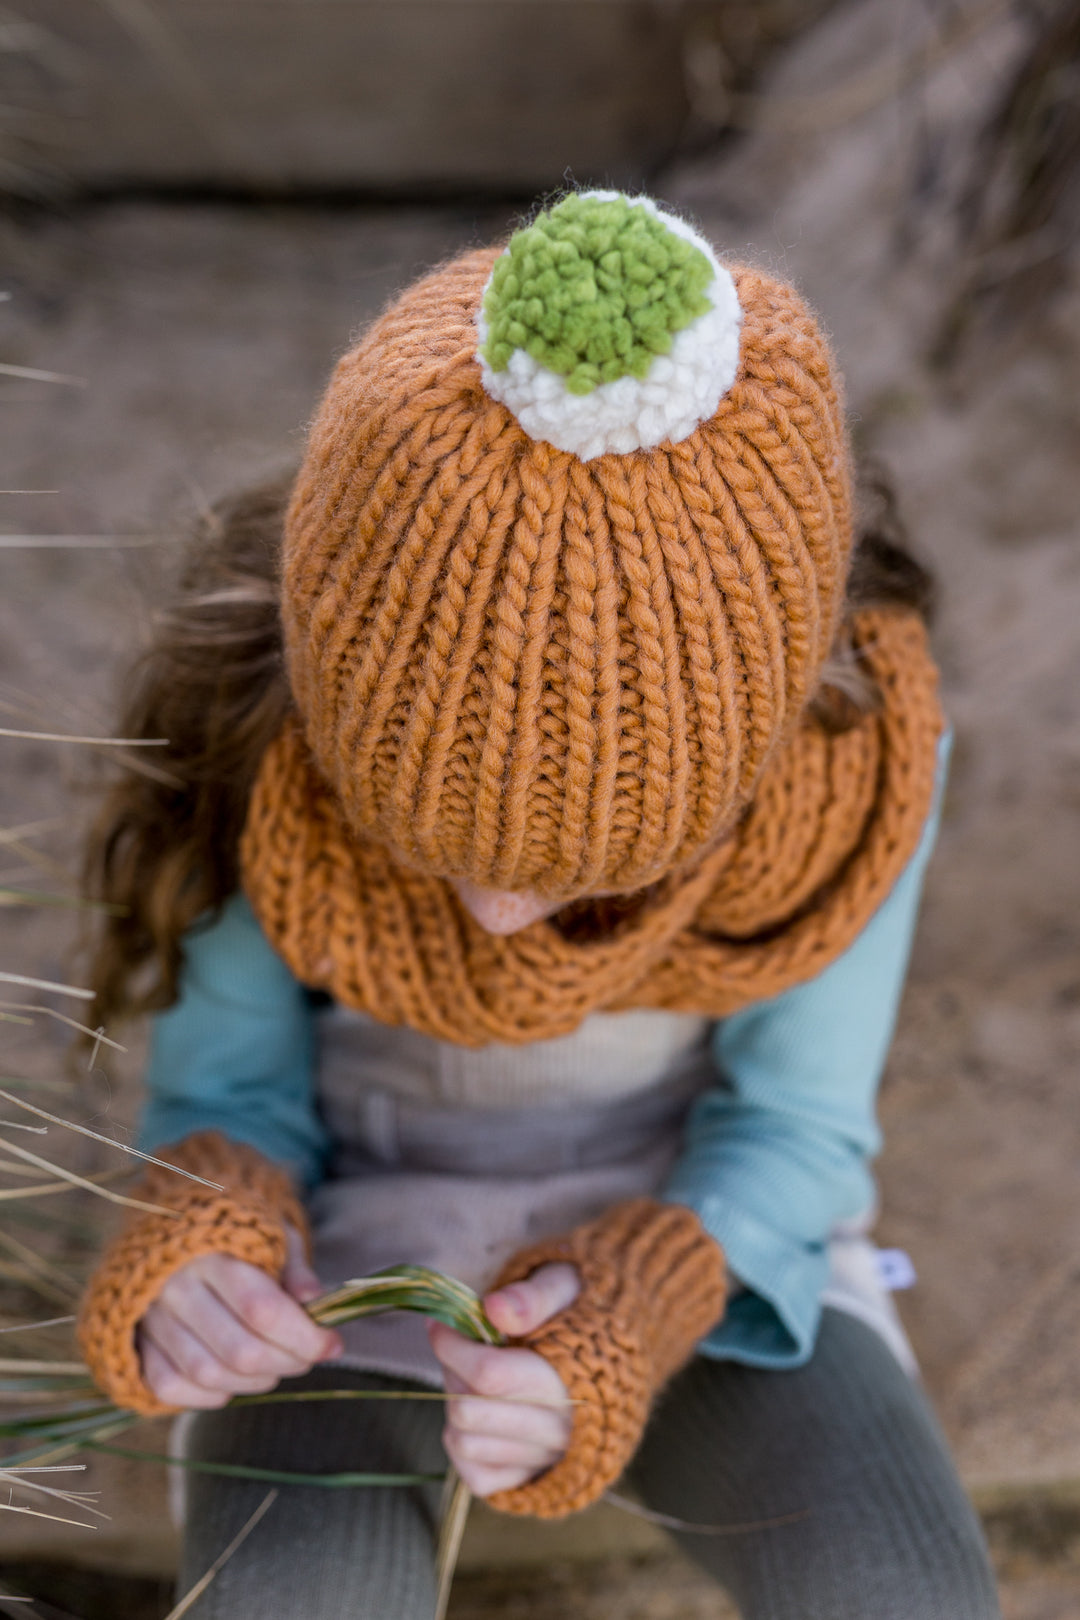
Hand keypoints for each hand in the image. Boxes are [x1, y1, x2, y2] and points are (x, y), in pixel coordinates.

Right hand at [137, 1224, 342, 1408]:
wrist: (170, 1233)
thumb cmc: (234, 1235)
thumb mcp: (270, 1233)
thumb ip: (293, 1266)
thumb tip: (315, 1301)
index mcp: (211, 1251)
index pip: (261, 1308)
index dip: (304, 1335)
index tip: (332, 1343)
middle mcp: (175, 1286)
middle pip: (239, 1350)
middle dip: (287, 1362)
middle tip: (308, 1356)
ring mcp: (151, 1318)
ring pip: (208, 1373)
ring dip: (255, 1381)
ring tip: (277, 1365)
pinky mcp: (135, 1344)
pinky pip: (172, 1387)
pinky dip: (211, 1394)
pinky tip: (235, 1378)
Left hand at [428, 1262, 578, 1497]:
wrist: (615, 1356)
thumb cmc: (581, 1314)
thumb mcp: (565, 1286)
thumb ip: (533, 1296)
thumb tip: (494, 1308)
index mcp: (569, 1380)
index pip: (489, 1375)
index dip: (451, 1346)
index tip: (441, 1322)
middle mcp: (560, 1429)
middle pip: (468, 1411)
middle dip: (452, 1371)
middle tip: (461, 1347)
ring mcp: (546, 1459)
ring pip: (465, 1443)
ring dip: (456, 1405)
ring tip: (472, 1378)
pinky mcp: (532, 1480)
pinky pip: (476, 1477)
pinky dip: (463, 1446)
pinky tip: (480, 1411)